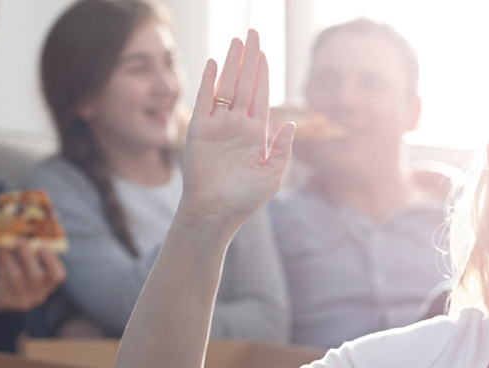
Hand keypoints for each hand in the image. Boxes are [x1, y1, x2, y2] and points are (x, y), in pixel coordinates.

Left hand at [0, 241, 66, 312]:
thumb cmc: (18, 275)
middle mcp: (38, 294)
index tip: (44, 247)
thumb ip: (29, 251)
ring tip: (2, 247)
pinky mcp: (6, 299)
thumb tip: (25, 227)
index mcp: (47, 284)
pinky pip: (2, 280)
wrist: (0, 298)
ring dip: (9, 259)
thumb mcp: (26, 266)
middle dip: (28, 257)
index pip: (58, 275)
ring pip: (17, 278)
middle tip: (21, 241)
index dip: (52, 261)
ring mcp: (22, 299)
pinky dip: (0, 264)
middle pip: (37, 277)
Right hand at [179, 29, 294, 232]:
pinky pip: (205, 99)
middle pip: (245, 83)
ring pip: (227, 86)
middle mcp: (237, 125)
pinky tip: (215, 63)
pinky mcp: (200, 130)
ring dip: (232, 63)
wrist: (214, 214)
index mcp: (255, 134)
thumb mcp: (272, 175)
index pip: (260, 95)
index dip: (262, 73)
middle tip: (252, 32)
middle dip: (249, 58)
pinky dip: (209, 81)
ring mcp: (218, 125)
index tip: (264, 52)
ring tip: (237, 40)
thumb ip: (281, 149)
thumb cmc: (244, 200)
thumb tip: (289, 124)